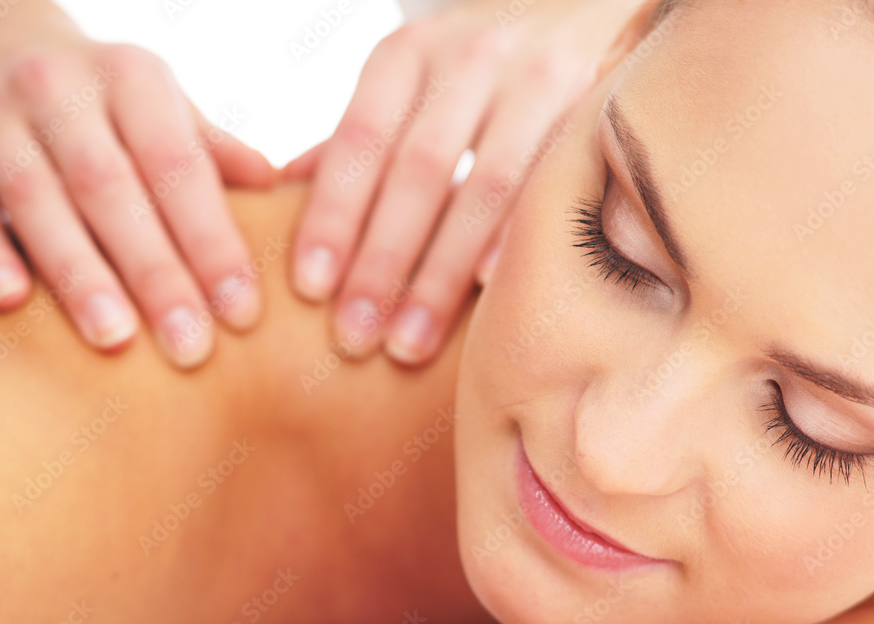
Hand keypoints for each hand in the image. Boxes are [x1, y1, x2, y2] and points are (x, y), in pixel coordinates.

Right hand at [0, 0, 275, 368]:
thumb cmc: (109, 102)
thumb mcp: (164, 107)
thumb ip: (215, 152)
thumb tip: (282, 192)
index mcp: (132, 80)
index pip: (179, 166)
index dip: (211, 239)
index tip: (242, 309)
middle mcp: (62, 92)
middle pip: (111, 189)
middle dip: (154, 272)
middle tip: (191, 345)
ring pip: (38, 202)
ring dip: (77, 274)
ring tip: (115, 339)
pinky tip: (12, 301)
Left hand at [288, 0, 637, 364]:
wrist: (575, 8)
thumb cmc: (474, 69)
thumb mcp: (409, 82)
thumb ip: (356, 137)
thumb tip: (280, 191)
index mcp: (406, 57)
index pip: (358, 142)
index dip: (332, 216)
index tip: (310, 288)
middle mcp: (468, 58)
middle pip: (417, 170)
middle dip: (383, 261)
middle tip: (356, 336)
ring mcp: (535, 78)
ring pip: (486, 186)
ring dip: (444, 271)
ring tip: (411, 341)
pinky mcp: (592, 104)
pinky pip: (550, 182)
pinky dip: (517, 236)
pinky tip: (488, 289)